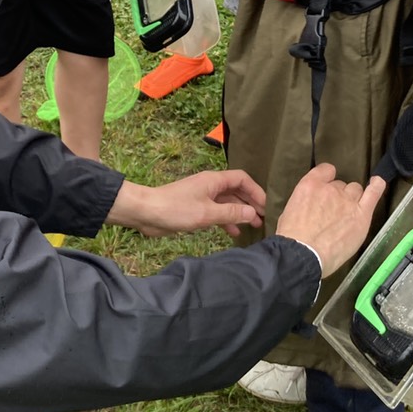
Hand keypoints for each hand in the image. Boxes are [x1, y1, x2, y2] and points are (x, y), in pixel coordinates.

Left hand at [106, 171, 265, 238]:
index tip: (265, 206)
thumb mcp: (207, 213)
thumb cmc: (176, 209)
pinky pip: (216, 212)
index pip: (242, 179)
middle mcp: (210, 186)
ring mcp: (202, 197)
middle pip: (236, 191)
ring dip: (239, 213)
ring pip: (227, 203)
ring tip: (252, 227)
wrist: (146, 213)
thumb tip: (252, 213)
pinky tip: (233, 232)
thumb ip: (231, 212)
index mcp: (214, 180)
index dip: (255, 191)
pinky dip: (226, 220)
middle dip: (249, 203)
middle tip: (262, 219)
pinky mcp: (194, 208)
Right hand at [275, 164, 385, 276]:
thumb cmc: (292, 239)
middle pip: (340, 185)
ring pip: (356, 190)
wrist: (304, 255)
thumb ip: (303, 204)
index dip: (327, 178)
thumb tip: (309, 208)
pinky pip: (373, 193)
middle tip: (333, 212)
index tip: (327, 184)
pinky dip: (377, 186)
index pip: (325, 171)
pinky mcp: (361, 215)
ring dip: (352, 198)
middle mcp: (330, 189)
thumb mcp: (288, 213)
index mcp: (310, 186)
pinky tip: (377, 182)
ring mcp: (348, 201)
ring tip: (348, 213)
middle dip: (338, 195)